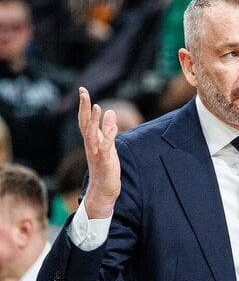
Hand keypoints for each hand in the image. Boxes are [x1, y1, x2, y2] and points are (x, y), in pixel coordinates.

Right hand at [78, 87, 120, 217]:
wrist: (103, 190)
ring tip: (96, 107)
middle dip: (84, 108)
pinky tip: (113, 128)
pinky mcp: (104, 163)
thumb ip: (108, 130)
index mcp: (91, 141)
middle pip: (85, 124)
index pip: (85, 120)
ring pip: (92, 135)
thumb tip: (110, 112)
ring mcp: (96, 154)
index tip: (83, 90)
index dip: (84, 106)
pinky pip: (105, 149)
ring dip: (93, 121)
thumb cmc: (106, 167)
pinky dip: (108, 138)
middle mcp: (91, 145)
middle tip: (83, 93)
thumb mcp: (109, 145)